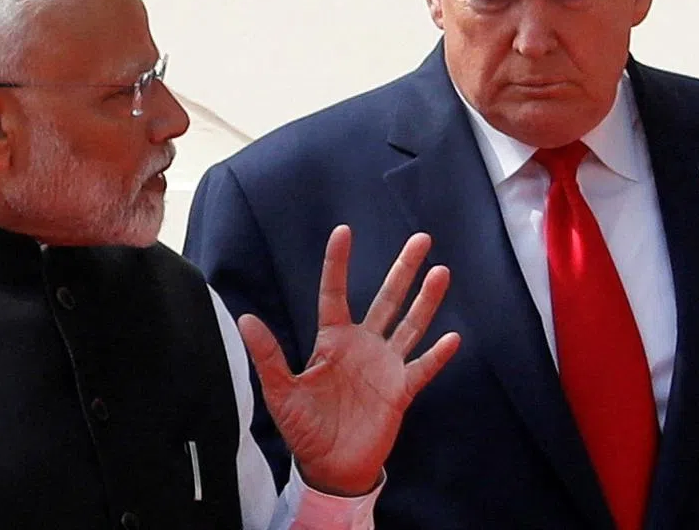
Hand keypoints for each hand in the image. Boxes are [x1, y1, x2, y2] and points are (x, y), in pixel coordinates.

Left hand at [238, 224, 460, 495]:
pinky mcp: (401, 390)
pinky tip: (452, 338)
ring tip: (441, 272)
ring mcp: (385, 366)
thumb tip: (246, 318)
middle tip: (421, 238)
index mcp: (332, 340)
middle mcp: (363, 345)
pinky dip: (437, 355)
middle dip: (403, 269)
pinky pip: (422, 368)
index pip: (335, 293)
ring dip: (426, 300)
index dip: (338, 263)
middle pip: (387, 299)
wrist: (330, 468)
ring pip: (410, 324)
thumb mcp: (281, 392)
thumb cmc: (304, 428)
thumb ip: (269, 355)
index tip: (343, 231)